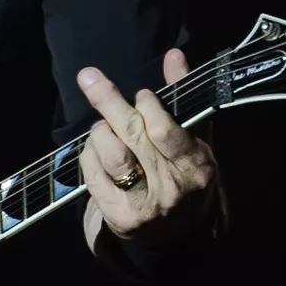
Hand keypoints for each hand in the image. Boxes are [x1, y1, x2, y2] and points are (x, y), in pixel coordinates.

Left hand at [77, 48, 220, 247]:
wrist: (180, 232)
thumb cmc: (186, 173)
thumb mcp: (195, 136)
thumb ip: (182, 95)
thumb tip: (174, 54)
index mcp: (196, 165)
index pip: (164, 130)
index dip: (148, 107)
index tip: (141, 94)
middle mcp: (171, 187)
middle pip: (132, 136)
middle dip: (109, 101)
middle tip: (89, 77)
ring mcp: (143, 205)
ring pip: (111, 153)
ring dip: (100, 131)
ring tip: (105, 127)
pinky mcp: (118, 217)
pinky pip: (93, 173)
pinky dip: (89, 153)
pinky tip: (97, 149)